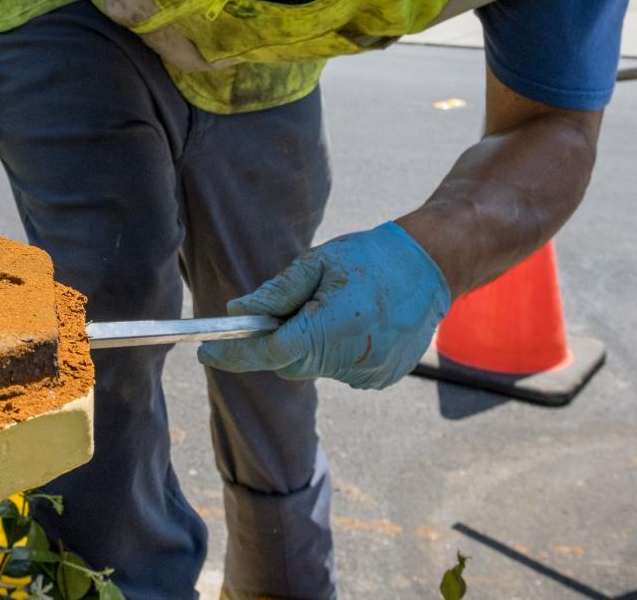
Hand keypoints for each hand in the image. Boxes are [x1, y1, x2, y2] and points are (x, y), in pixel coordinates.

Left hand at [197, 222, 450, 389]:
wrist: (431, 267)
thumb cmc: (369, 257)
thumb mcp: (317, 262)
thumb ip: (277, 292)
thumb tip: (239, 312)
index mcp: (334, 327)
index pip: (272, 352)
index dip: (236, 355)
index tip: (206, 353)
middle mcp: (352, 358)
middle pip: (289, 363)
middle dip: (274, 342)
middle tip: (278, 311)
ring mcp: (369, 373)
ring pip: (314, 366)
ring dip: (307, 343)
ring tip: (329, 307)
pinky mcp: (380, 378)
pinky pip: (338, 369)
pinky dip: (332, 350)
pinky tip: (351, 322)